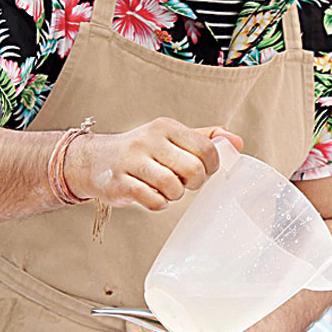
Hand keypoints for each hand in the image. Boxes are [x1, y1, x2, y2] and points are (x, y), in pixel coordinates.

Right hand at [66, 119, 242, 210]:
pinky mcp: (120, 183)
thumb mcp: (172, 138)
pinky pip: (153, 200)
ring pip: (173, 187)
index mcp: (166, 127)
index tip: (202, 170)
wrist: (94, 160)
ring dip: (174, 195)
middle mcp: (149, 140)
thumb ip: (205, 138)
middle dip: (193, 183)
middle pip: (193, 170)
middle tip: (183, 183)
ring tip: (165, 189)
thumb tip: (236, 142)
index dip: (211, 166)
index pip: (206, 148)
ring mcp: (132, 161)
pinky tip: (151, 196)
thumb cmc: (142, 152)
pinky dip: (157, 204)